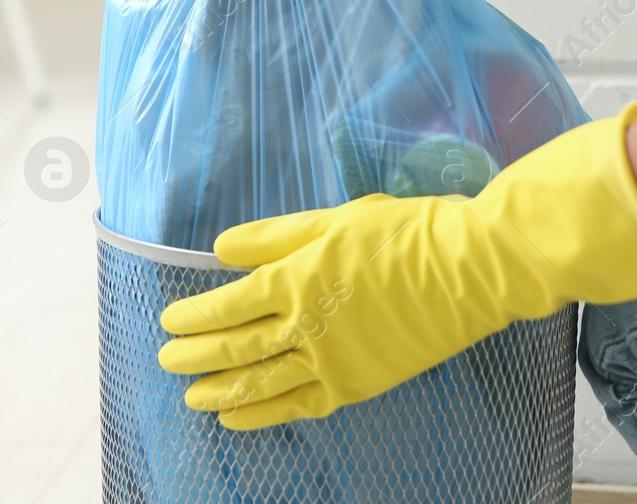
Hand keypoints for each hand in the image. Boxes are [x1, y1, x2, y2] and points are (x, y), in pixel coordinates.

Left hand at [158, 103, 636, 428]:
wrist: (469, 270)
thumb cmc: (405, 233)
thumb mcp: (335, 218)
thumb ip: (275, 236)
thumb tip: (222, 248)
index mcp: (298, 276)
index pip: (230, 304)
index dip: (195, 317)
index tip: (170, 322)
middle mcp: (307, 324)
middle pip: (236, 347)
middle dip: (195, 355)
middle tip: (167, 360)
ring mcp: (333, 360)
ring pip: (261, 382)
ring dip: (220, 390)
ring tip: (192, 395)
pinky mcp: (358, 384)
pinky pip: (300, 406)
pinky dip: (264, 414)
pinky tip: (238, 418)